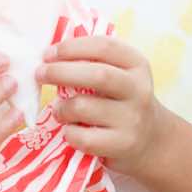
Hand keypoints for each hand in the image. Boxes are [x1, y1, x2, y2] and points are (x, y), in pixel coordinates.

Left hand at [37, 36, 174, 177]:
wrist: (151, 140)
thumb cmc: (122, 101)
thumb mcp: (119, 75)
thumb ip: (93, 62)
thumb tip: (50, 55)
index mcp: (136, 65)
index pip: (104, 47)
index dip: (72, 47)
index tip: (48, 53)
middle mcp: (138, 90)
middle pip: (97, 75)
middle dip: (60, 72)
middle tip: (40, 74)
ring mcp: (132, 119)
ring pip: (84, 107)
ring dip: (62, 107)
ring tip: (59, 110)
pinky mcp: (122, 144)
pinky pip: (83, 137)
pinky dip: (69, 133)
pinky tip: (70, 130)